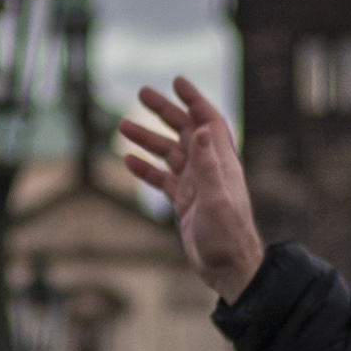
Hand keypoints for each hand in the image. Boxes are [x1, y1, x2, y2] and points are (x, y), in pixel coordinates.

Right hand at [114, 79, 263, 299]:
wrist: (228, 268)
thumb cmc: (227, 236)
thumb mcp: (216, 198)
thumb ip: (209, 164)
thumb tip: (203, 128)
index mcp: (221, 163)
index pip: (208, 122)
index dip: (194, 100)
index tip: (177, 82)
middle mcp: (209, 169)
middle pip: (185, 131)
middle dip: (165, 111)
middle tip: (141, 93)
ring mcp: (196, 185)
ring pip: (169, 153)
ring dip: (148, 138)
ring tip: (122, 124)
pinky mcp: (185, 202)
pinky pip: (162, 178)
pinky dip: (146, 168)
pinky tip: (128, 160)